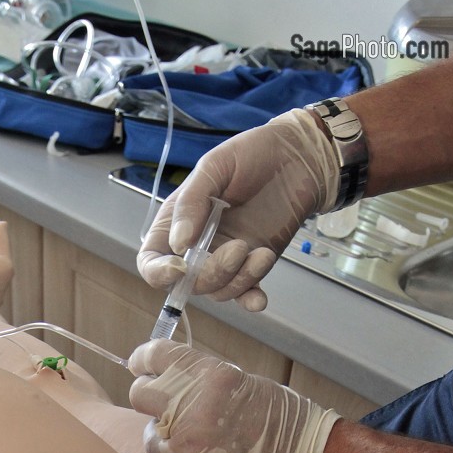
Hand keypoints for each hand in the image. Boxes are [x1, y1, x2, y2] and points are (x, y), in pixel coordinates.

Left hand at [128, 339, 339, 452]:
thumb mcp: (237, 381)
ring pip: (149, 423)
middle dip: (149, 395)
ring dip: (163, 424)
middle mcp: (195, 403)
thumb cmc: (274, 417)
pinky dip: (168, 448)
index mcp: (211, 374)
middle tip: (164, 401)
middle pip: (141, 392)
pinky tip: (191, 448)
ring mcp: (188, 436)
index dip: (143, 360)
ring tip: (192, 430)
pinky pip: (157, 449)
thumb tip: (164, 377)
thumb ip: (198, 379)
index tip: (141, 365)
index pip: (155, 356)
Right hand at [136, 109, 338, 311]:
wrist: (300, 155)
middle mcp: (197, 246)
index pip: (152, 260)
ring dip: (239, 280)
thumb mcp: (214, 167)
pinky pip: (244, 293)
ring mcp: (225, 258)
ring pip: (218, 291)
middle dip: (212, 273)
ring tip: (262, 254)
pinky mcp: (252, 264)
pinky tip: (259, 299)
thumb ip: (191, 203)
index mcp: (177, 222)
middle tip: (239, 247)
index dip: (158, 272)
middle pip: (188, 283)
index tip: (180, 267)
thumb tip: (177, 245)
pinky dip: (250, 299)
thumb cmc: (253, 153)